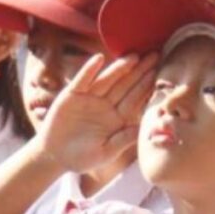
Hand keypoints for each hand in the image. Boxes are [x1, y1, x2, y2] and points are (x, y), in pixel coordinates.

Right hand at [37, 53, 157, 173]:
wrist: (55, 156)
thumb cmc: (82, 158)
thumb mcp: (104, 154)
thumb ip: (121, 141)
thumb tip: (140, 130)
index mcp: (116, 119)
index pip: (134, 100)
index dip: (146, 87)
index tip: (159, 74)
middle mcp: (105, 105)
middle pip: (124, 85)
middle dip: (139, 71)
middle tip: (155, 55)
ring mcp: (89, 98)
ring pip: (107, 80)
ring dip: (119, 68)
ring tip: (133, 56)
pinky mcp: (71, 95)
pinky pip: (82, 81)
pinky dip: (89, 70)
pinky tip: (99, 59)